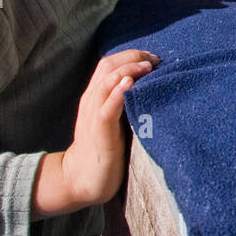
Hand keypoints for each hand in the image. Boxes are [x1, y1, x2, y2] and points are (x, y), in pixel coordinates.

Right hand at [36, 50, 156, 218]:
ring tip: (147, 66)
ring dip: (128, 70)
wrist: (80, 179)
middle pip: (107, 66)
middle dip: (132, 57)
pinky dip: (117, 94)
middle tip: (155, 59)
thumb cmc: (103, 148)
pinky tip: (129, 85)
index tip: (153, 57)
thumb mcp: (114, 119)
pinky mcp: (99, 133)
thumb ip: (124, 102)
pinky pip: (105, 109)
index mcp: (95, 96)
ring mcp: (93, 116)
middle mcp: (92, 101)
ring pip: (105, 83)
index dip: (131, 55)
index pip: (109, 64)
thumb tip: (151, 86)